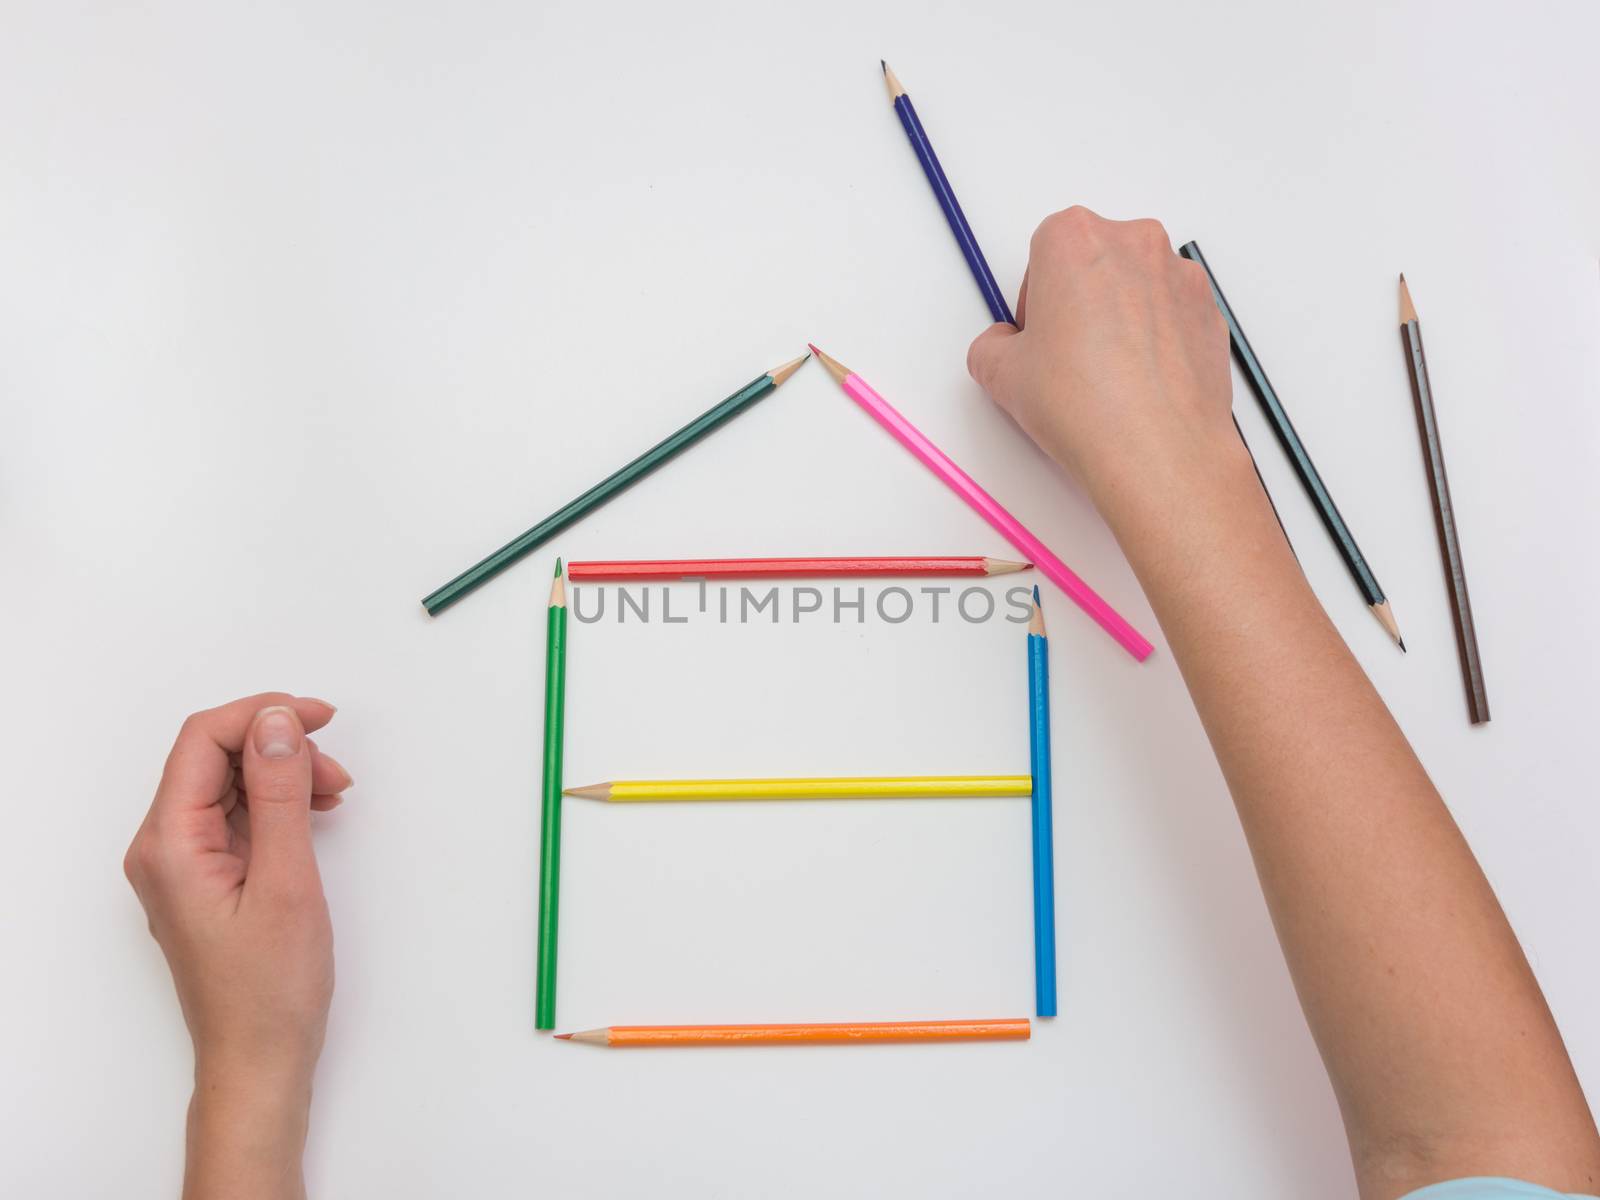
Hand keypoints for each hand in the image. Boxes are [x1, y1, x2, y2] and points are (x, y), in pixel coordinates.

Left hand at [124, 693, 351, 1199]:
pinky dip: (276, 804)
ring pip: (227, 784)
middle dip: (280, 747)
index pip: (203, 740)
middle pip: (215, 757)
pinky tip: (313, 814)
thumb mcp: (286, 879)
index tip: (321, 716)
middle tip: (337, 771)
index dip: (263, 714)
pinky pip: (234, 816)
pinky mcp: (203, 879)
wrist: (258, 1060)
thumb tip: (277, 722)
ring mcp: (180, 864)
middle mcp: (162, 847)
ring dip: (283, 774)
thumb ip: (277, 793)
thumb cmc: (270, 988)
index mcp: (169, 843)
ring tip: (334, 795)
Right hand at [965, 206, 1241, 525]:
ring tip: (1104, 377)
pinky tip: (1136, 383)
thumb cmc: (1086, 403)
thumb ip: (992, 347)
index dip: (1035, 300)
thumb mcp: (1001, 376)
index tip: (1036, 336)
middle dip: (1077, 302)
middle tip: (1066, 357)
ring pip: (1135, 287)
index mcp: (1074, 238)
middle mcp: (1132, 243)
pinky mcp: (1208, 310)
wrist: (1156, 450)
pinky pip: (1170, 314)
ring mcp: (1178, 275)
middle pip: (1093, 263)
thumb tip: (1001, 348)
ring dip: (1117, 319)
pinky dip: (1153, 339)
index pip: (1042, 252)